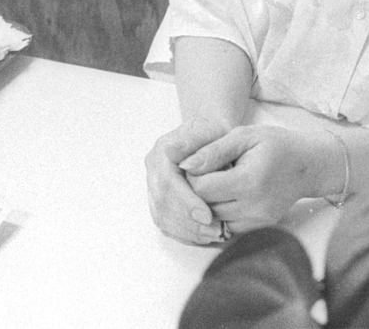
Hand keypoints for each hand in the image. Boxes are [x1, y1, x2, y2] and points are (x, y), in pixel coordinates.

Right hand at [146, 116, 228, 244]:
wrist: (209, 135)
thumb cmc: (215, 133)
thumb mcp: (212, 131)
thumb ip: (199, 144)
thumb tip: (179, 160)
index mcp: (162, 151)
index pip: (167, 183)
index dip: (186, 202)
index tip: (208, 215)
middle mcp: (153, 169)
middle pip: (162, 203)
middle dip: (188, 221)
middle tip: (215, 231)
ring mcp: (153, 185)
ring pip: (161, 216)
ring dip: (186, 231)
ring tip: (213, 236)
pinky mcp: (159, 199)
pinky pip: (164, 222)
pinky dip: (183, 233)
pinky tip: (203, 236)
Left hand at [180, 125, 335, 235]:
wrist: (308, 165)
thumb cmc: (276, 145)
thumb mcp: (244, 136)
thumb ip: (213, 151)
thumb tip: (184, 165)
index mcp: (249, 181)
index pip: (202, 189)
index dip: (192, 177)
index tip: (197, 163)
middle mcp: (255, 207)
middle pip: (205, 208)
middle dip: (197, 192)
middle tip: (203, 173)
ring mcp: (259, 220)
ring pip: (214, 220)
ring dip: (207, 204)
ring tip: (214, 183)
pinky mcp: (261, 227)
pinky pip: (228, 227)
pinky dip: (221, 214)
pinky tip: (226, 196)